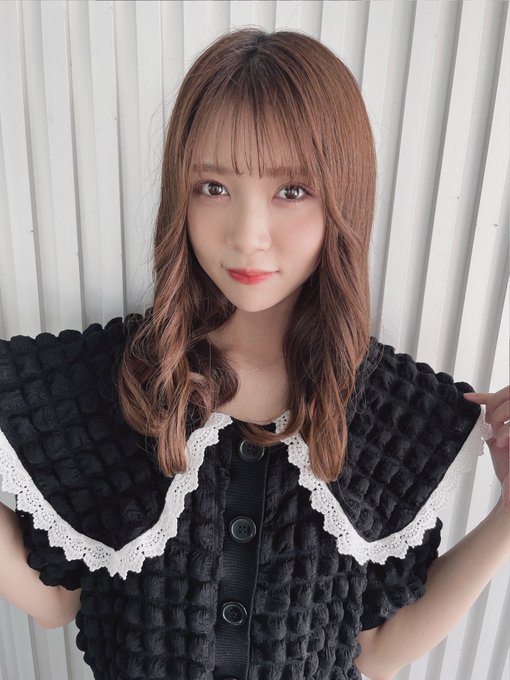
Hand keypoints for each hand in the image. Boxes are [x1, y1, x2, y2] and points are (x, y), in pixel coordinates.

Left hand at [464, 386, 509, 508]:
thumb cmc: (508, 469)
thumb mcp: (496, 442)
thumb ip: (490, 426)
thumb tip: (475, 409)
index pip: (506, 398)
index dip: (486, 396)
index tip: (467, 397)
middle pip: (509, 396)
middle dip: (495, 404)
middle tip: (489, 421)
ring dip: (500, 415)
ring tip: (496, 434)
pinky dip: (505, 431)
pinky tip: (500, 442)